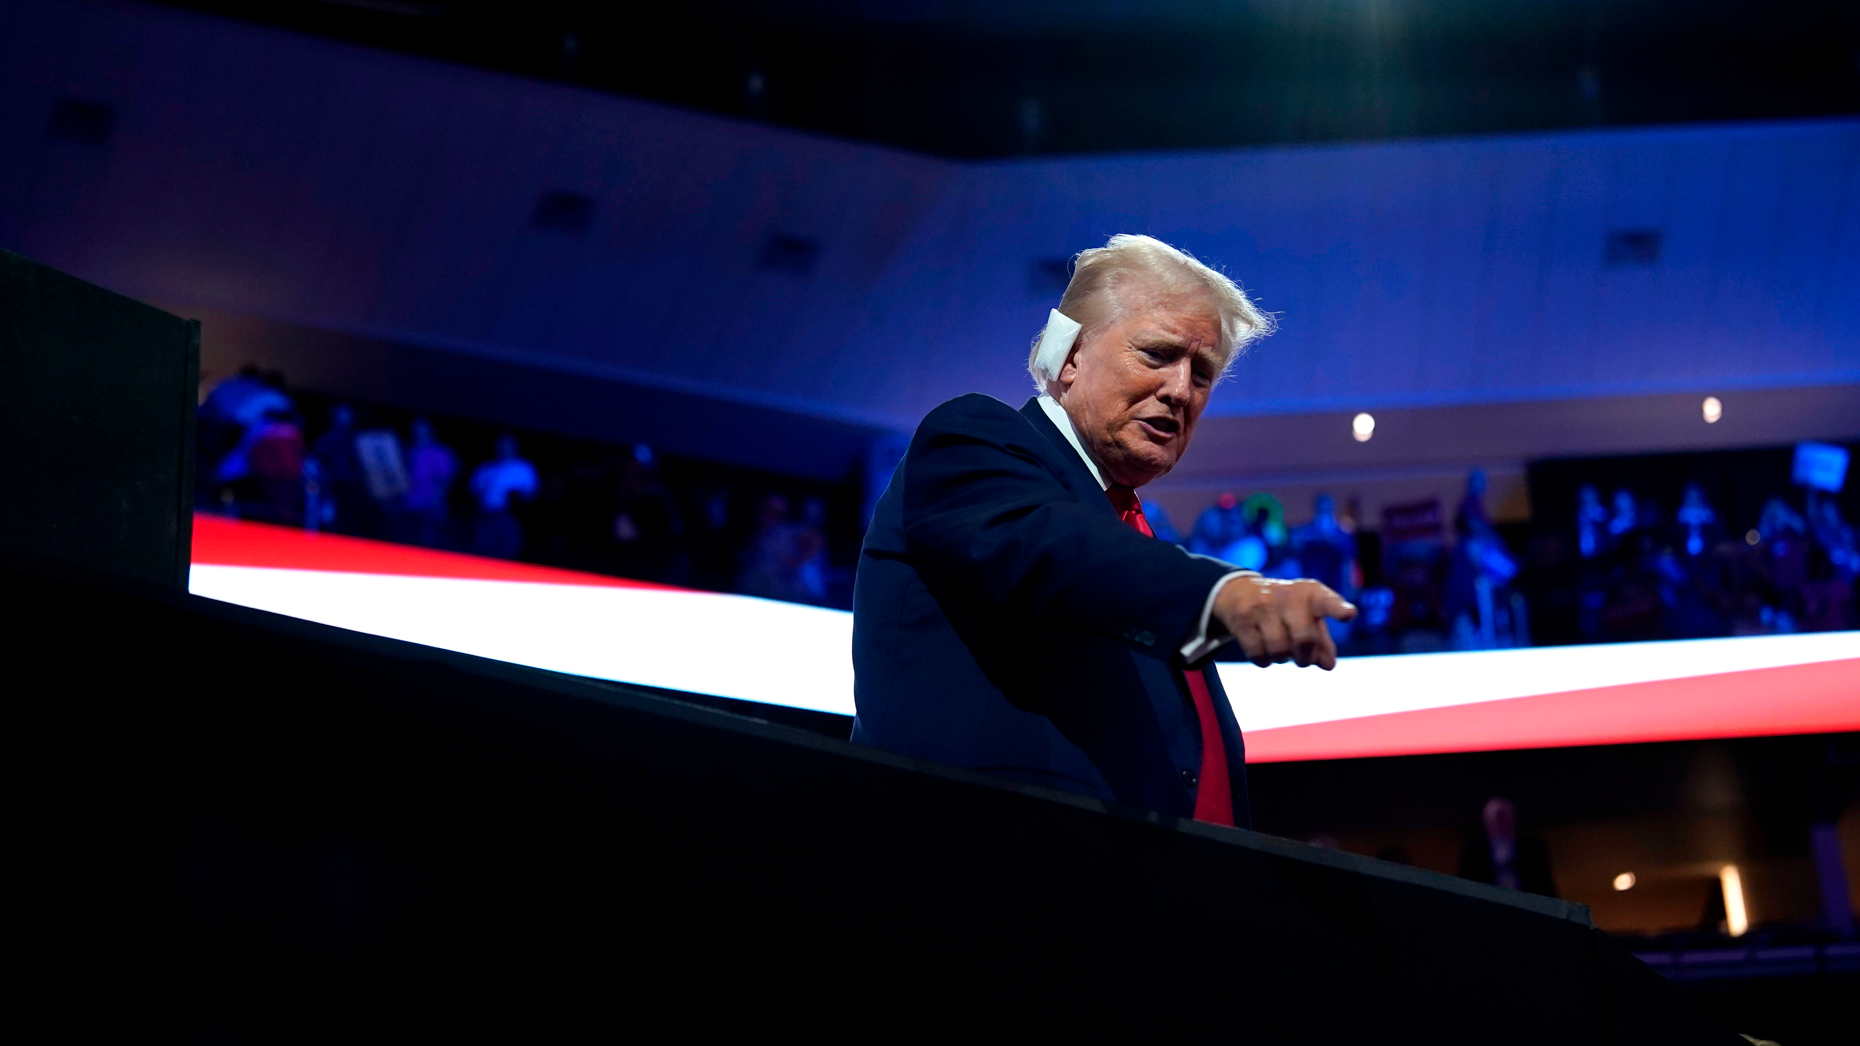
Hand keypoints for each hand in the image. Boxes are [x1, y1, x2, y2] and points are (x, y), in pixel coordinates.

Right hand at [1211, 576, 1356, 669]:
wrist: (1239, 591)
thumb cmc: (1286, 608)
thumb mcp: (1307, 616)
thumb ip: (1322, 641)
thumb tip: (1328, 665)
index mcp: (1310, 594)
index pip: (1326, 601)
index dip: (1338, 609)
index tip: (1349, 615)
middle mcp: (1287, 596)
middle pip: (1304, 638)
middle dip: (1305, 657)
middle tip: (1303, 659)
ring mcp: (1262, 606)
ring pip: (1279, 650)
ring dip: (1283, 659)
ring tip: (1280, 649)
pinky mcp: (1241, 619)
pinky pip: (1258, 654)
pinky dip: (1264, 660)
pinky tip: (1264, 650)